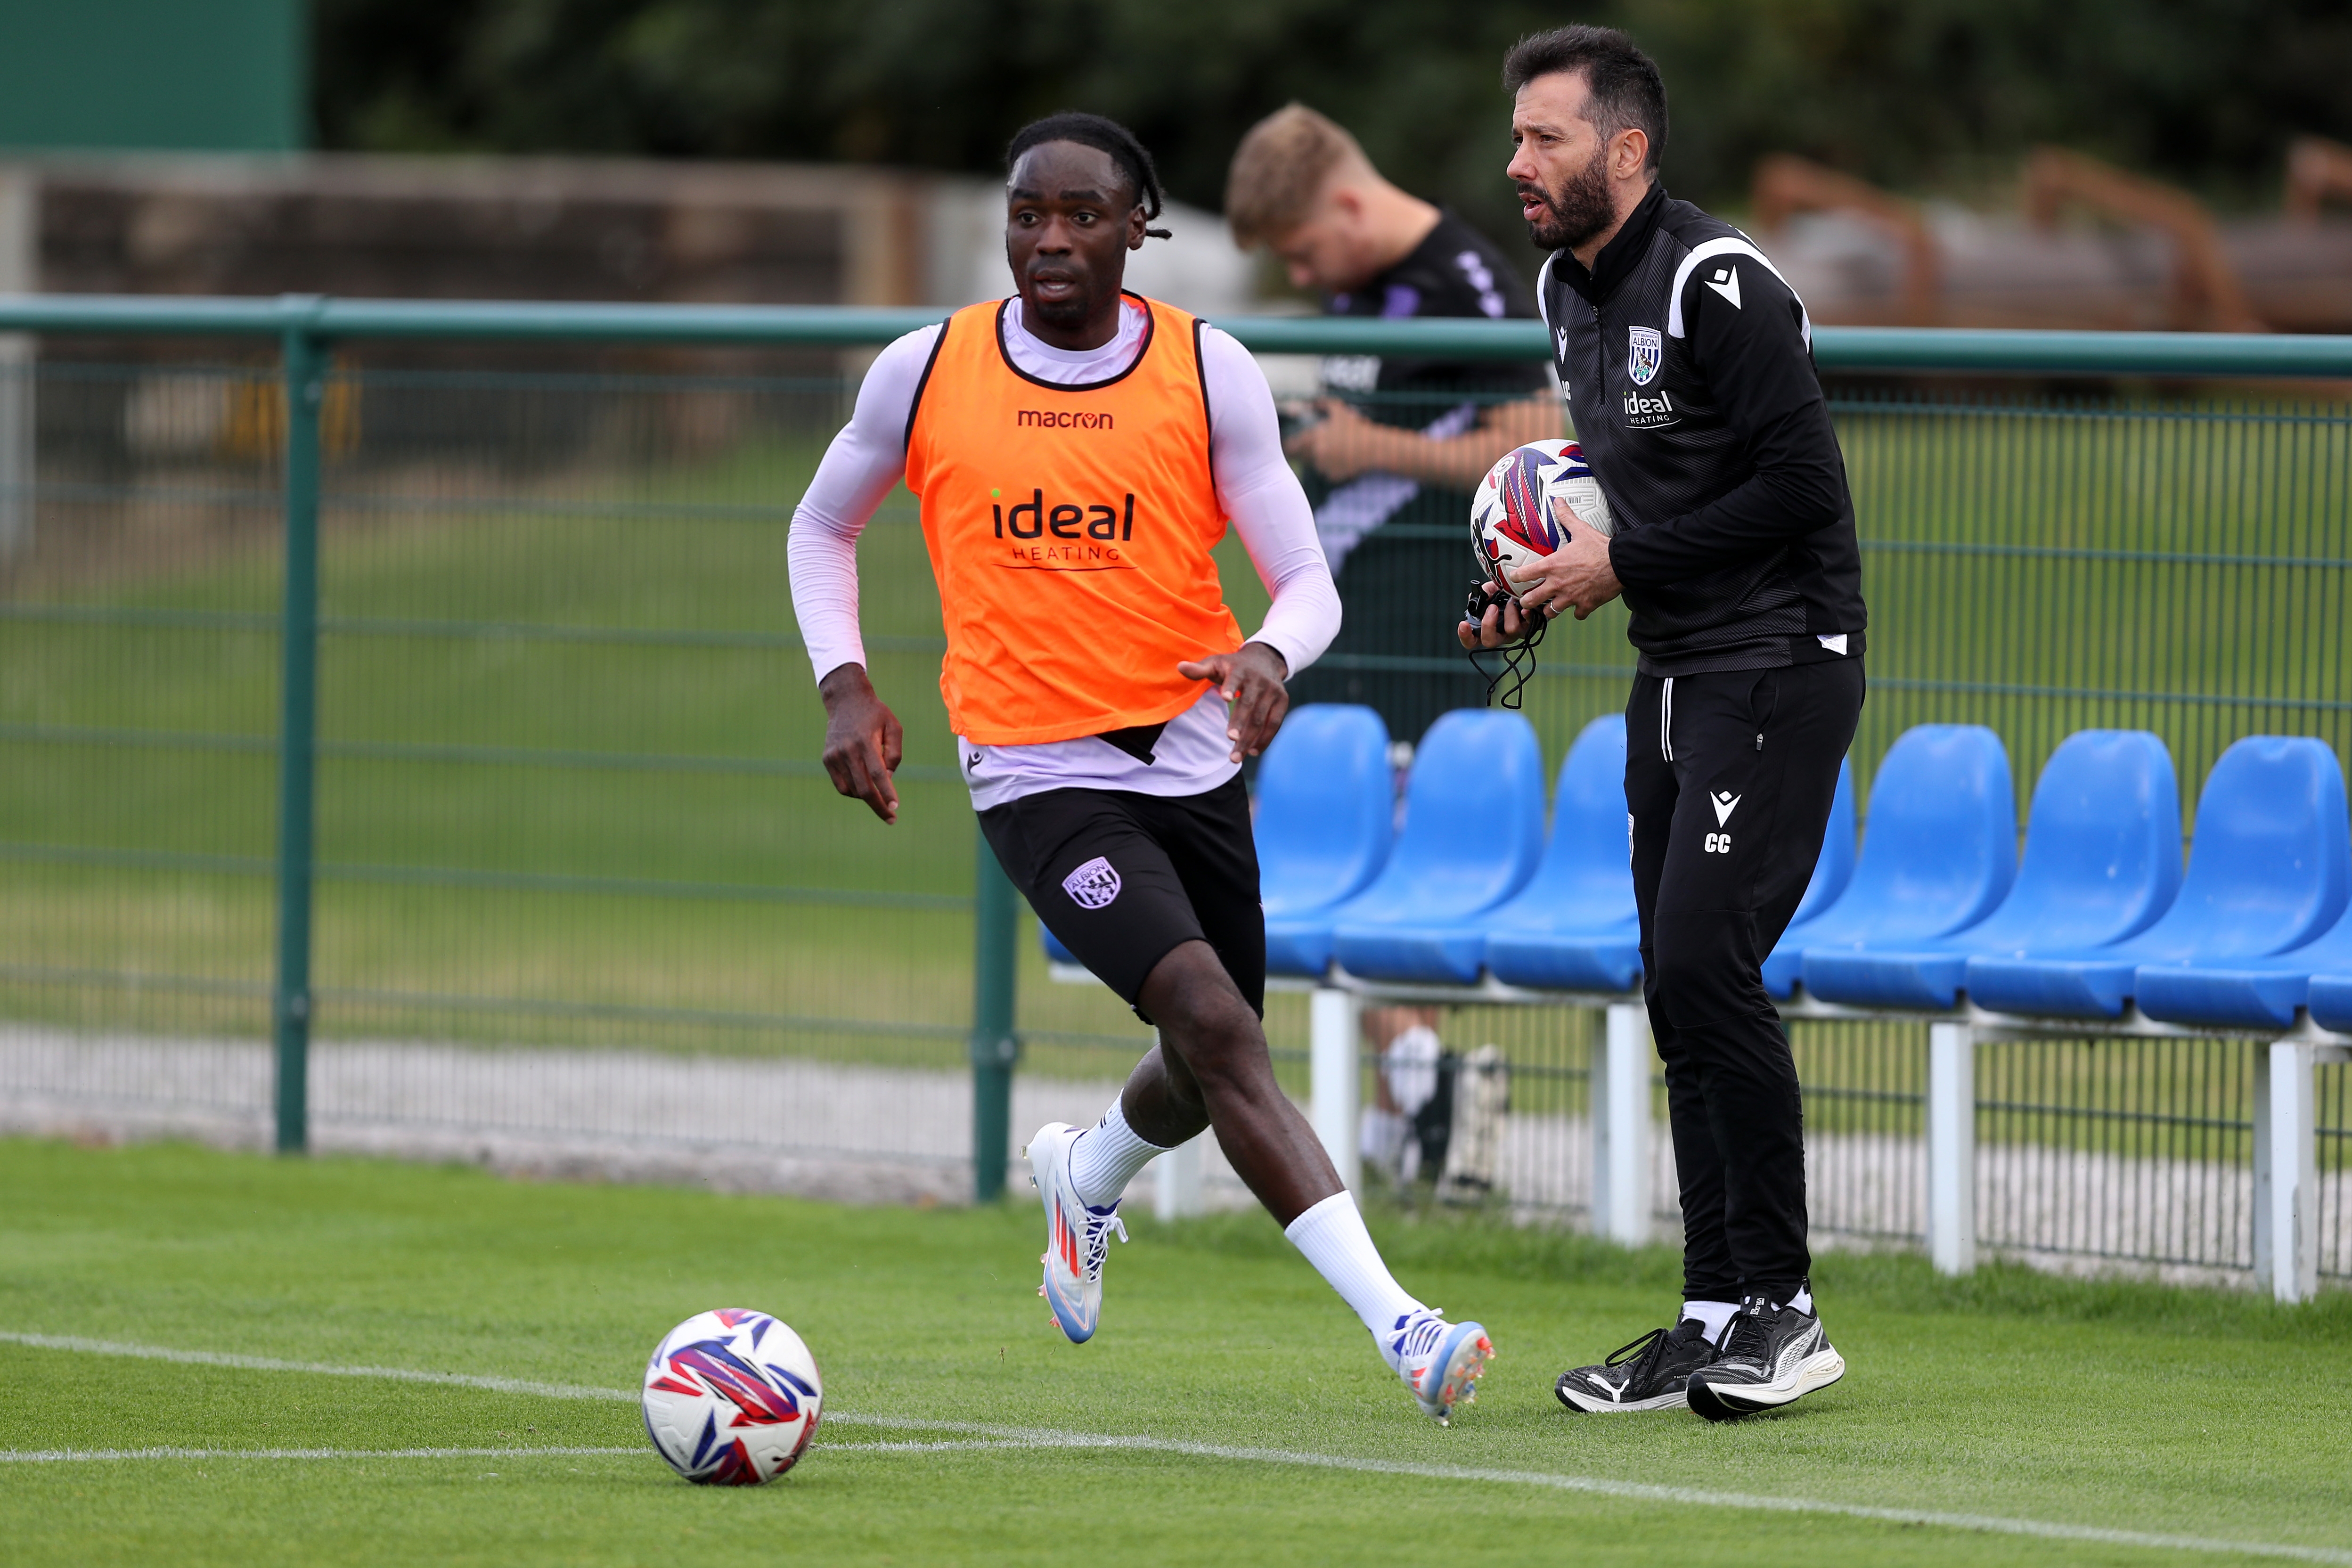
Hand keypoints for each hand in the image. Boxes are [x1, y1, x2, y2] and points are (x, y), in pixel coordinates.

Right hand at [818, 664, 903, 823]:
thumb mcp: (894, 727)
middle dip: (878, 806)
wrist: (846, 700)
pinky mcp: (827, 759)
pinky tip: (865, 788)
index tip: (895, 808)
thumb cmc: (875, 715)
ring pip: (852, 790)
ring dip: (867, 797)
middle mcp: (847, 750)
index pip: (877, 774)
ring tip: (880, 794)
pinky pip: (842, 786)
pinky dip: (854, 792)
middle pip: (864, 788)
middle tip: (891, 818)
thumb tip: (887, 779)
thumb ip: (894, 754)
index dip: (887, 793)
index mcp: (865, 741)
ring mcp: (834, 755)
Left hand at [1177, 642, 1289, 762]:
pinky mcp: (1282, 701)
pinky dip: (1265, 738)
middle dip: (1240, 723)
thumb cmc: (1234, 666)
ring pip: (1262, 718)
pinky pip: (1275, 723)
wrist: (1266, 659)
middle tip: (1230, 740)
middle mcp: (1259, 680)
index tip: (1224, 698)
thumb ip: (1199, 669)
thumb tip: (1179, 667)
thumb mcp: (1216, 663)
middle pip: (1249, 704)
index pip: (1235, 679)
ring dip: (1250, 739)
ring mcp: (1273, 691)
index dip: (1230, 688)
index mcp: (1240, 669)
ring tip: (1236, 757)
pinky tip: (1253, 751)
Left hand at [1281, 398, 1380, 481]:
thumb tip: (1312, 402)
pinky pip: (1327, 473)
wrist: (1373, 449)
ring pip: (1315, 464)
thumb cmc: (1357, 428)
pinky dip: (1331, 468)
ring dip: (1320, 459)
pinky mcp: (1332, 476)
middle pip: (1303, 456)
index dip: (1290, 445)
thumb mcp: (1340, 411)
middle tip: (1319, 447)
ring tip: (1335, 451)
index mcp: (1314, 438)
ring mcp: (1324, 467)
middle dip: (1307, 452)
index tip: (1289, 445)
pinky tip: (1342, 460)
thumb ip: (1323, 404)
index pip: (1292, 446)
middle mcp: (1316, 454)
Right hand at [1458, 580, 1539, 649]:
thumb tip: (1480, 596)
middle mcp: (1501, 634)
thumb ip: (1483, 593)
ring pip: (1510, 630)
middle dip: (1488, 624)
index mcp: (1487, 628)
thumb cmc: (1506, 593)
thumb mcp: (1492, 589)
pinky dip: (1526, 616)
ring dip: (1509, 613)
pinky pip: (1529, 626)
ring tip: (1510, 599)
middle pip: (1490, 641)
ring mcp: (1515, 632)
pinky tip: (1524, 609)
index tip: (1463, 624)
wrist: (1527, 591)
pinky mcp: (1531, 627)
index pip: (1472, 641)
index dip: (1465, 636)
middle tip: (1491, 608)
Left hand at [1504, 496, 1621, 620]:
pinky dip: (1577, 612)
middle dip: (1527, 601)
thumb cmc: (1599, 547)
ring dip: (1550, 610)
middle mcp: (1557, 584)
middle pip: (1530, 600)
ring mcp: (1571, 597)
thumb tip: (1558, 502)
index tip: (1515, 578)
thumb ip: (1566, 518)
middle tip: (1528, 599)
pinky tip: (1578, 607)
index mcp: (1552, 566)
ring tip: (1551, 606)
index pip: (1523, 575)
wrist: (1620, 562)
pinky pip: (1576, 615)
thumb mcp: (1580, 530)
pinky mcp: (1585, 605)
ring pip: (1551, 612)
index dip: (1516, 577)